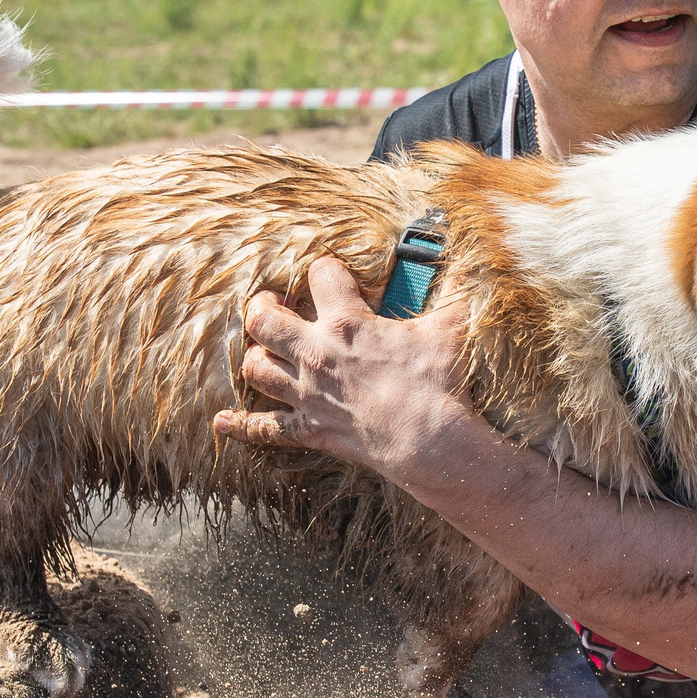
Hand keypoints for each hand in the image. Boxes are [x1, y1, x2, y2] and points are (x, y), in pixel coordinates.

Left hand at [214, 256, 473, 474]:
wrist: (431, 442)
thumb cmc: (441, 381)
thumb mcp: (452, 325)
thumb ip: (457, 286)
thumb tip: (474, 255)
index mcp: (347, 322)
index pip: (321, 274)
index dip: (326, 268)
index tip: (334, 272)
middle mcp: (316, 354)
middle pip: (264, 319)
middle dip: (264, 306)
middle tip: (275, 303)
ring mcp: (308, 394)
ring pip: (256, 368)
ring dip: (256, 356)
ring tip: (265, 349)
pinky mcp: (310, 429)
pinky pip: (265, 429)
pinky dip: (242, 425)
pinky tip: (222, 421)